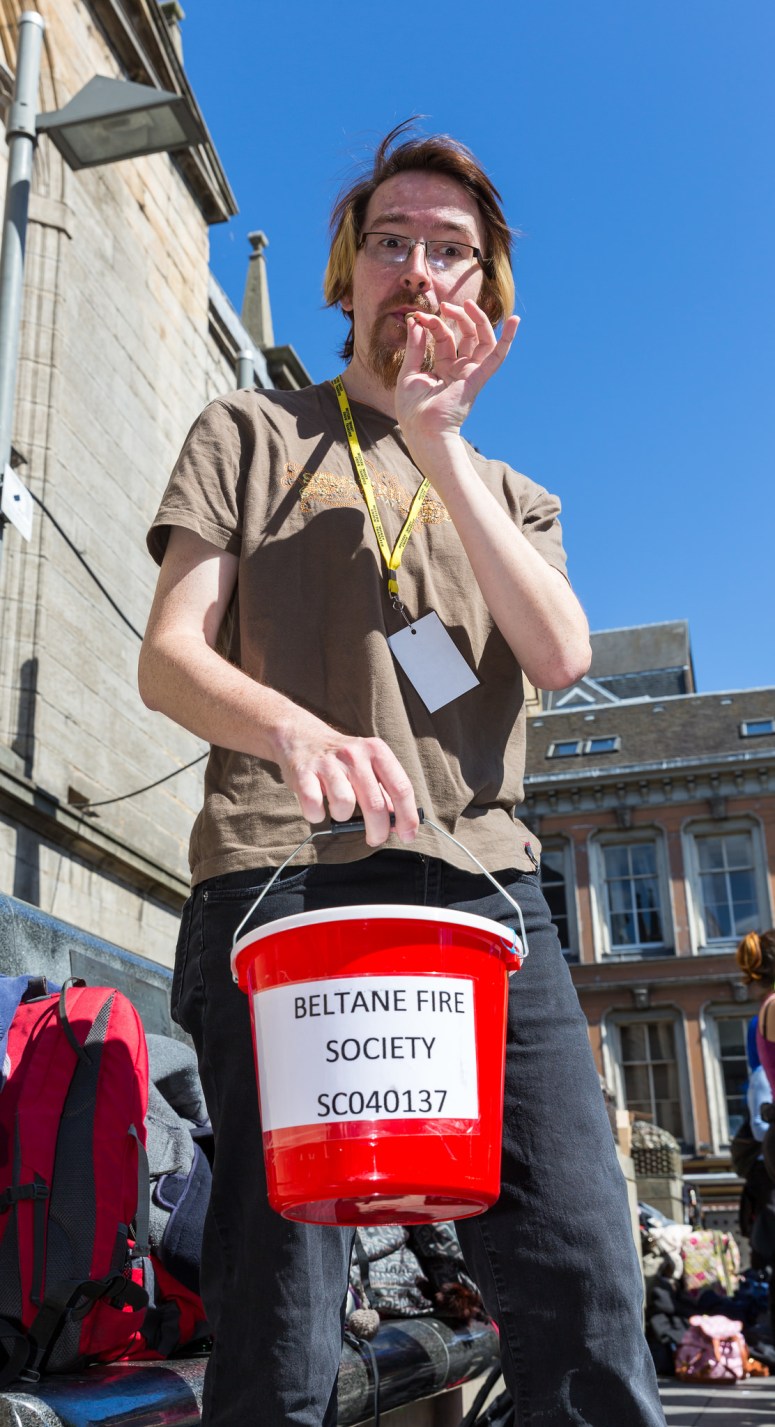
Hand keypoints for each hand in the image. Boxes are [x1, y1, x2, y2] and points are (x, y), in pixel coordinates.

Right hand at [271, 713, 418, 847]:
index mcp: (376, 751)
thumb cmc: (340, 759)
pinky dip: (317, 815)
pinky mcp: (303, 773)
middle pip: (375, 804)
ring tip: (338, 808)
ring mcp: (328, 763)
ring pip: (344, 805)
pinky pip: (314, 807)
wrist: (300, 735)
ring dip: (343, 816)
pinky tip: (318, 807)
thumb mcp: (368, 765)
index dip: (407, 817)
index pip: (401, 788)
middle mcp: (354, 754)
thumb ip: (385, 793)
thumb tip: (397, 824)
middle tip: (375, 839)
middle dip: (378, 831)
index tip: (408, 835)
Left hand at [394, 300, 519, 451]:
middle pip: (466, 335)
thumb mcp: (408, 372)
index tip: (417, 317)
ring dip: (477, 319)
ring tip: (467, 303)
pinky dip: (507, 339)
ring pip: (482, 341)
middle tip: (444, 305)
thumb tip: (415, 322)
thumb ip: (414, 347)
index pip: (445, 337)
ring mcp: (470, 374)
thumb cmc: (412, 410)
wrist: (421, 430)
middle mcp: (460, 370)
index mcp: (444, 369)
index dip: (433, 323)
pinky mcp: (477, 379)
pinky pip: (496, 358)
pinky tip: (516, 320)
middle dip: (457, 317)